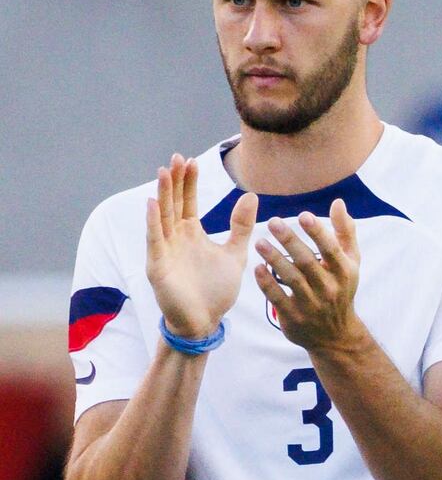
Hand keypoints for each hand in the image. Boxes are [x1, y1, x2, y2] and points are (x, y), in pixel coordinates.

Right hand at [137, 155, 246, 345]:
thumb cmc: (216, 289)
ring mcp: (164, 250)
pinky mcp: (158, 265)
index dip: (189, 183)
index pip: (188, 202)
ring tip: (164, 171)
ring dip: (162, 195)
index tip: (192, 161)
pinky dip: (153, 222)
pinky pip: (154, 240)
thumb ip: (241, 226)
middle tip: (178, 157)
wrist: (205, 321)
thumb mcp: (234, 253)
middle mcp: (175, 238)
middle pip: (173, 203)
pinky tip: (152, 204)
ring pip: (162, 217)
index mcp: (191, 233)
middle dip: (175, 182)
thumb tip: (252, 196)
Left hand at [251, 211, 364, 352]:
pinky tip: (256, 268)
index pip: (331, 250)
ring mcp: (312, 304)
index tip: (303, 215)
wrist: (336, 335)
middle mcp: (329, 288)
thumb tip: (338, 203)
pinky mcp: (295, 317)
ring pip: (292, 279)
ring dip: (275, 260)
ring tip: (259, 242)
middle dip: (291, 242)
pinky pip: (278, 298)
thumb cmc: (341, 289)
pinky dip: (267, 284)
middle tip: (273, 222)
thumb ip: (345, 232)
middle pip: (308, 262)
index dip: (318, 233)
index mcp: (344, 272)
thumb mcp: (351, 263)